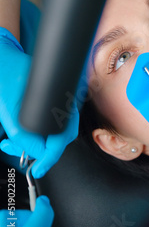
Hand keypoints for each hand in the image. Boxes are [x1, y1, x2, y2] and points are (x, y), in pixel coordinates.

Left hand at [0, 30, 78, 177]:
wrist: (1, 56)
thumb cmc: (5, 74)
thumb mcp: (9, 110)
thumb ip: (23, 135)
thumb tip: (34, 152)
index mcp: (61, 103)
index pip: (61, 140)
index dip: (49, 158)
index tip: (38, 170)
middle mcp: (64, 103)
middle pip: (59, 139)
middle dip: (36, 150)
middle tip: (14, 150)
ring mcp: (57, 103)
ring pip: (51, 134)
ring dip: (30, 142)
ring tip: (9, 141)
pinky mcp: (49, 103)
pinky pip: (45, 125)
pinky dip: (31, 133)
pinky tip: (15, 131)